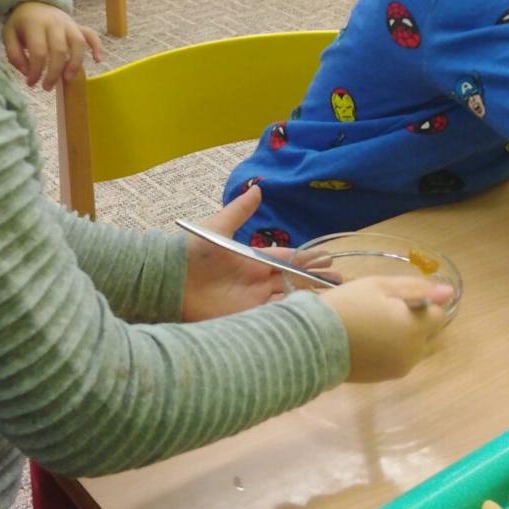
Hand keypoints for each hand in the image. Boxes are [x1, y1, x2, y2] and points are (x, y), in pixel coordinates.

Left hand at [2, 2, 103, 90]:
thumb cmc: (21, 23)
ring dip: (75, 63)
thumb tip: (27, 72)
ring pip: (78, 43)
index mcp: (35, 24)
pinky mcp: (78, 26)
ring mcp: (69, 23)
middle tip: (47, 87)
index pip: (39, 51)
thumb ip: (14, 55)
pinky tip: (98, 60)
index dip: (35, 71)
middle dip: (54, 72)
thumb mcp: (9, 35)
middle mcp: (55, 23)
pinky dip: (97, 46)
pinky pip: (91, 34)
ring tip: (68, 79)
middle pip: (59, 50)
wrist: (34, 2)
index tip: (30, 83)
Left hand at [181, 185, 326, 320]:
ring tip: (334, 302)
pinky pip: (270, 319)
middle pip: (293, 281)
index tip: (328, 258)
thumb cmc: (190, 251)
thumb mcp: (218, 227)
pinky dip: (289, 319)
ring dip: (309, 300)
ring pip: (287, 300)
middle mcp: (255, 281)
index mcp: (251, 260)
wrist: (167, 279)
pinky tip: (308, 320)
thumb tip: (258, 189)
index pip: (287, 259)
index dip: (308, 259)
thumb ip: (238, 211)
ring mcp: (250, 301)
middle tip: (341, 282)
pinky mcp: (242, 318)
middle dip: (316, 281)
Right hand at [322, 278, 451, 382]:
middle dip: (416, 322)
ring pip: (414, 349)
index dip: (423, 302)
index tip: (400, 297)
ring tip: (373, 325)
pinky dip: (390, 350)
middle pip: (429, 334)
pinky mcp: (383, 379)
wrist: (311, 341)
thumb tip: (448, 292)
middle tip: (386, 309)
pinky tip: (368, 340)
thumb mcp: (380, 286)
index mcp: (415, 329)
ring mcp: (398, 369)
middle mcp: (413, 354)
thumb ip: (416, 288)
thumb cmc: (347, 306)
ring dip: (403, 337)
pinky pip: (398, 361)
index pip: (438, 314)